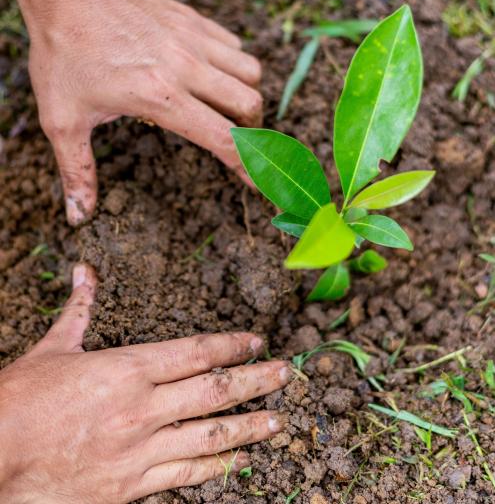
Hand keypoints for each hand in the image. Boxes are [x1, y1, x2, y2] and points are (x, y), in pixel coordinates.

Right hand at [0, 264, 289, 502]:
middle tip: (286, 375)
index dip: (231, 345)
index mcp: (126, 368)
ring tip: (278, 420)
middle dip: (256, 381)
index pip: (195, 352)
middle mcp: (142, 407)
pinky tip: (240, 461)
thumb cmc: (21, 399)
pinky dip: (217, 467)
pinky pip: (186, 476)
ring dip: (249, 426)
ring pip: (210, 436)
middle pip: (214, 391)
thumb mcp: (53, 347)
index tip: (256, 342)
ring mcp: (140, 449)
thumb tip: (86, 271)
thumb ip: (80, 309)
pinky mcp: (131, 487)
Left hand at [28, 0, 261, 225]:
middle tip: (232, 137)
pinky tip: (209, 72)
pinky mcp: (193, 19)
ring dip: (245, 94)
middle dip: (251, 128)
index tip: (262, 182)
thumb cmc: (63, 53)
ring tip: (224, 105)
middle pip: (250, 104)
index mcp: (161, 98)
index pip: (224, 140)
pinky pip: (234, 44)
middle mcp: (187, 69)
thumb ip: (78, 170)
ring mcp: (193, 40)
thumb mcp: (63, 120)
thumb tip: (80, 216)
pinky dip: (233, 63)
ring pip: (251, 72)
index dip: (249, 167)